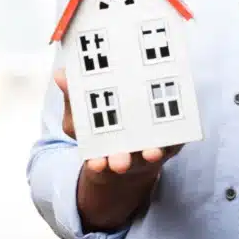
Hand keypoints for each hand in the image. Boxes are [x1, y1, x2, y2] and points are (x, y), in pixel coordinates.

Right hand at [54, 69, 181, 176]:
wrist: (134, 137)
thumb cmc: (105, 126)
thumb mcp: (83, 116)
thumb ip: (74, 99)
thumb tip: (61, 74)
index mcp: (101, 153)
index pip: (97, 163)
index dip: (96, 164)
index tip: (96, 163)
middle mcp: (125, 156)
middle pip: (124, 162)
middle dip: (121, 161)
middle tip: (120, 162)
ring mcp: (148, 150)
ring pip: (151, 154)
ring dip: (151, 153)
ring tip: (151, 152)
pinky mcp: (171, 142)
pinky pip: (174, 141)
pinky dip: (175, 138)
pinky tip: (177, 128)